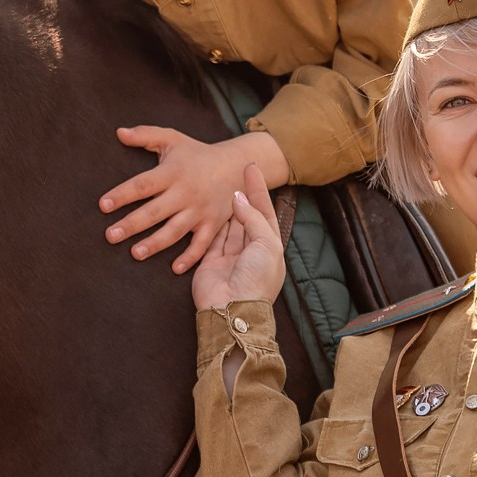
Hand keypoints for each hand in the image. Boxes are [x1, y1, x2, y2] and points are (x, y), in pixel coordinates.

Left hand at [101, 127, 291, 272]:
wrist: (236, 166)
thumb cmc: (197, 154)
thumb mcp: (173, 139)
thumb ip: (145, 135)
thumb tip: (119, 133)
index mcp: (172, 172)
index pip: (143, 184)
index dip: (122, 195)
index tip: (103, 205)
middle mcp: (185, 192)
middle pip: (155, 211)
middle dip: (132, 224)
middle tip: (110, 236)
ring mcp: (200, 210)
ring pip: (175, 230)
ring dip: (155, 243)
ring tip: (135, 253)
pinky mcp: (213, 224)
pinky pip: (202, 244)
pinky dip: (191, 258)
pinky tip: (175, 268)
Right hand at [189, 166, 286, 311]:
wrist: (233, 309)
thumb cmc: (256, 278)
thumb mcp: (265, 245)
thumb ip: (253, 219)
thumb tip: (238, 198)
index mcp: (270, 246)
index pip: (265, 211)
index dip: (258, 189)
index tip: (251, 167)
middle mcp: (251, 250)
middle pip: (246, 216)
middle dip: (241, 195)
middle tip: (232, 172)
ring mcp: (231, 257)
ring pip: (228, 225)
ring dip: (225, 207)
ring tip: (218, 184)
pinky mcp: (210, 262)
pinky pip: (210, 239)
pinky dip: (210, 223)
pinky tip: (207, 207)